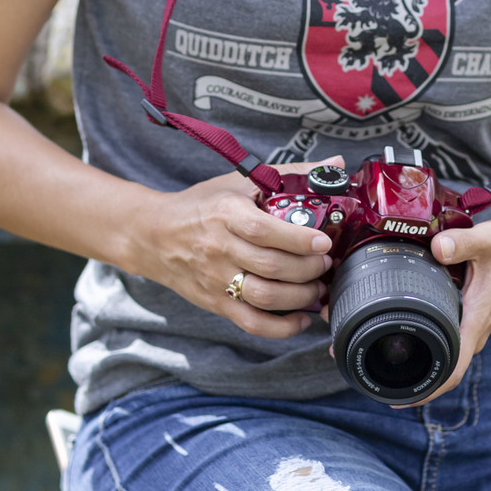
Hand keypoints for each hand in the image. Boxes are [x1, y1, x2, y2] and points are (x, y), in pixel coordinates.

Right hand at [133, 161, 341, 338]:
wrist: (154, 235)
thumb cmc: (202, 205)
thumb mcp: (239, 182)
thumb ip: (291, 173)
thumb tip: (336, 163)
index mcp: (226, 214)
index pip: (264, 230)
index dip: (298, 239)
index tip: (323, 242)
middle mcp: (219, 248)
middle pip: (270, 266)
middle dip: (308, 269)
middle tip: (326, 264)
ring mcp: (216, 279)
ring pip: (265, 297)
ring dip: (300, 296)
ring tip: (317, 287)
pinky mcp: (216, 303)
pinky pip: (252, 322)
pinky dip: (281, 327)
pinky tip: (300, 318)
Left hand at [394, 213, 490, 404]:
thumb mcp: (490, 239)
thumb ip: (462, 243)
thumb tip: (436, 248)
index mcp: (477, 319)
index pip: (454, 368)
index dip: (428, 389)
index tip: (401, 398)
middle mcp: (475, 330)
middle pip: (445, 370)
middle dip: (415, 382)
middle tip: (378, 385)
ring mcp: (473, 326)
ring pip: (446, 355)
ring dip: (421, 363)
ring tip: (382, 362)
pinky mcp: (470, 318)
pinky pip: (448, 339)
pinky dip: (428, 340)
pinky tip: (406, 332)